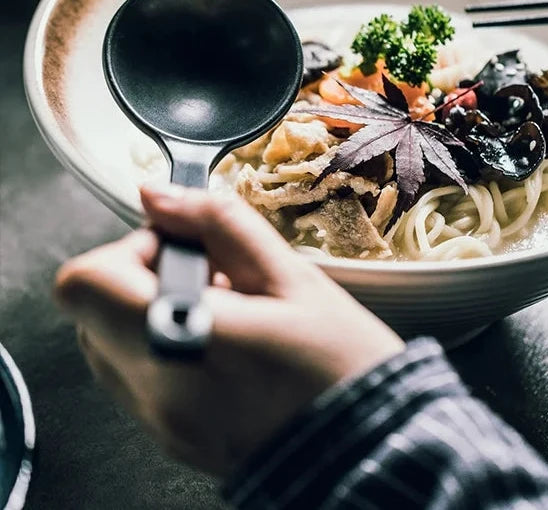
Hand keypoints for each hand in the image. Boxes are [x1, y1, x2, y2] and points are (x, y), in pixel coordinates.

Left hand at [55, 185, 404, 476]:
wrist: (369, 444)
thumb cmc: (341, 363)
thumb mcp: (291, 276)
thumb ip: (219, 224)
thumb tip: (159, 194)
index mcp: (183, 340)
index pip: (88, 280)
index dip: (131, 248)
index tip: (185, 248)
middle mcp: (156, 391)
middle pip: (92, 310)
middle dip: (145, 276)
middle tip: (213, 276)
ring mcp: (160, 423)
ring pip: (109, 344)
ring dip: (153, 312)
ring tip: (224, 311)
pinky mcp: (171, 440)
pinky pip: (137, 379)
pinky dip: (166, 347)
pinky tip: (225, 344)